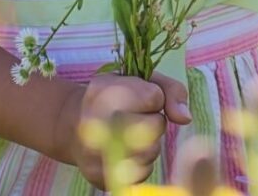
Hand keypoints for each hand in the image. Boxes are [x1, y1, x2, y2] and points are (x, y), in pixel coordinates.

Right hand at [62, 71, 191, 187]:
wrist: (72, 125)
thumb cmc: (114, 97)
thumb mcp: (139, 80)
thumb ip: (169, 90)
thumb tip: (186, 118)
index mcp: (105, 91)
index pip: (154, 97)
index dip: (154, 97)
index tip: (139, 96)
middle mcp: (96, 122)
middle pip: (155, 126)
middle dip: (154, 121)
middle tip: (136, 117)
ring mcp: (95, 153)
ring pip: (151, 152)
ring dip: (150, 143)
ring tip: (130, 134)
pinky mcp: (100, 177)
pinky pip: (142, 173)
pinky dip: (141, 163)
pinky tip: (125, 151)